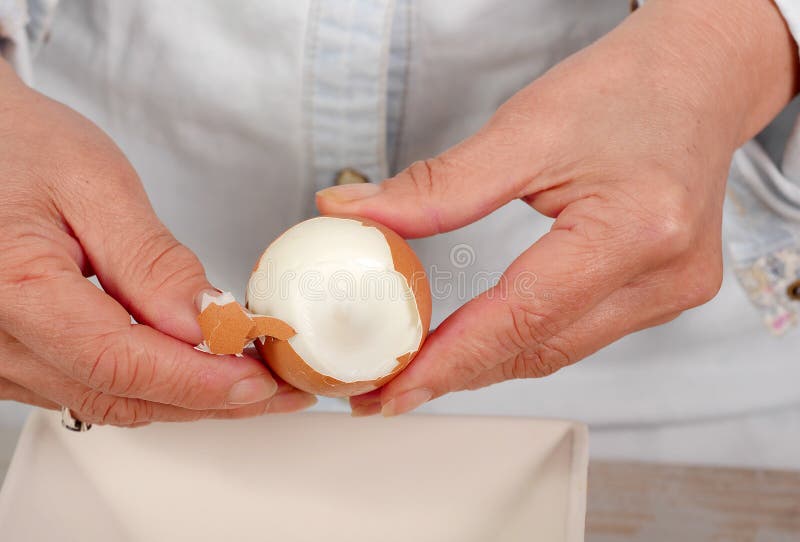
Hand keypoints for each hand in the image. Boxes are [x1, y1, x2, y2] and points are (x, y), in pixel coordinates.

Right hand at [0, 62, 314, 424]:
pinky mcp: (11, 357)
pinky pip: (87, 387)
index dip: (199, 380)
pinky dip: (151, 385)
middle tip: (279, 390)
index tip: (261, 381)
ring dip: (185, 398)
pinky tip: (195, 370)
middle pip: (119, 395)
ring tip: (252, 381)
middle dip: (209, 399)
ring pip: (107, 400)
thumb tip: (206, 322)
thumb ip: (150, 261)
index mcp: (13, 288)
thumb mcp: (93, 184)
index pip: (120, 363)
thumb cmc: (17, 144)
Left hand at [317, 0, 798, 415]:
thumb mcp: (523, 128)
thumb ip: (436, 186)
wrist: (698, 77)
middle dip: (458, 375)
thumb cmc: (626, 88)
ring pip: (558, 351)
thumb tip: (355, 213)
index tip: (392, 389)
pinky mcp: (665, 294)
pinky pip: (579, 334)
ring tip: (420, 369)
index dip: (450, 361)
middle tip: (387, 387)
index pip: (524, 318)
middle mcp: (665, 278)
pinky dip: (522, 340)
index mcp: (636, 230)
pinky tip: (480, 340)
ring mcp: (672, 293)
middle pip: (540, 350)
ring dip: (487, 363)